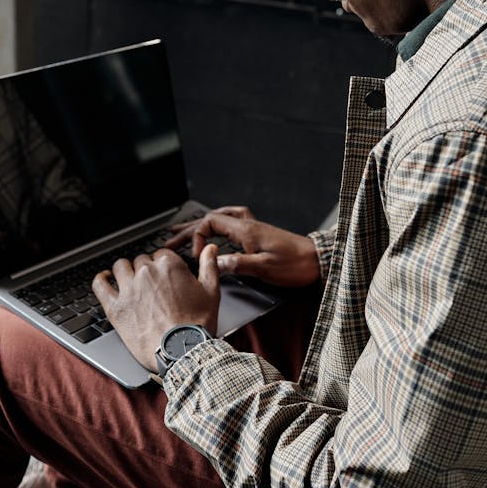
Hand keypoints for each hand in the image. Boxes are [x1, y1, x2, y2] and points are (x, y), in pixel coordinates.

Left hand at [92, 245, 219, 371]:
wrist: (182, 351)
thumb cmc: (197, 324)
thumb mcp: (211, 292)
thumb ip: (209, 265)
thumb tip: (210, 248)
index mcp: (169, 265)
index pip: (160, 254)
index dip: (162, 264)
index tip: (164, 275)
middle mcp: (146, 272)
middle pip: (141, 260)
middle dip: (145, 269)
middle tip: (151, 285)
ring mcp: (129, 289)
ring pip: (120, 267)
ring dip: (125, 271)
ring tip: (128, 279)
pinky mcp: (115, 307)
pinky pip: (100, 285)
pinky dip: (100, 279)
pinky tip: (105, 279)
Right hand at [167, 206, 319, 287]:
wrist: (317, 261)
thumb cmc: (295, 264)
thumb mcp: (265, 268)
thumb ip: (238, 264)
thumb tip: (214, 263)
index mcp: (246, 230)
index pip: (210, 222)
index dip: (197, 237)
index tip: (197, 257)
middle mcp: (247, 225)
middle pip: (210, 220)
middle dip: (187, 230)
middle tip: (168, 240)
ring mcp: (252, 229)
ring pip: (219, 219)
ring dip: (199, 224)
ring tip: (182, 230)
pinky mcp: (258, 235)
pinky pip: (230, 222)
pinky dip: (216, 225)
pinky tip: (213, 232)